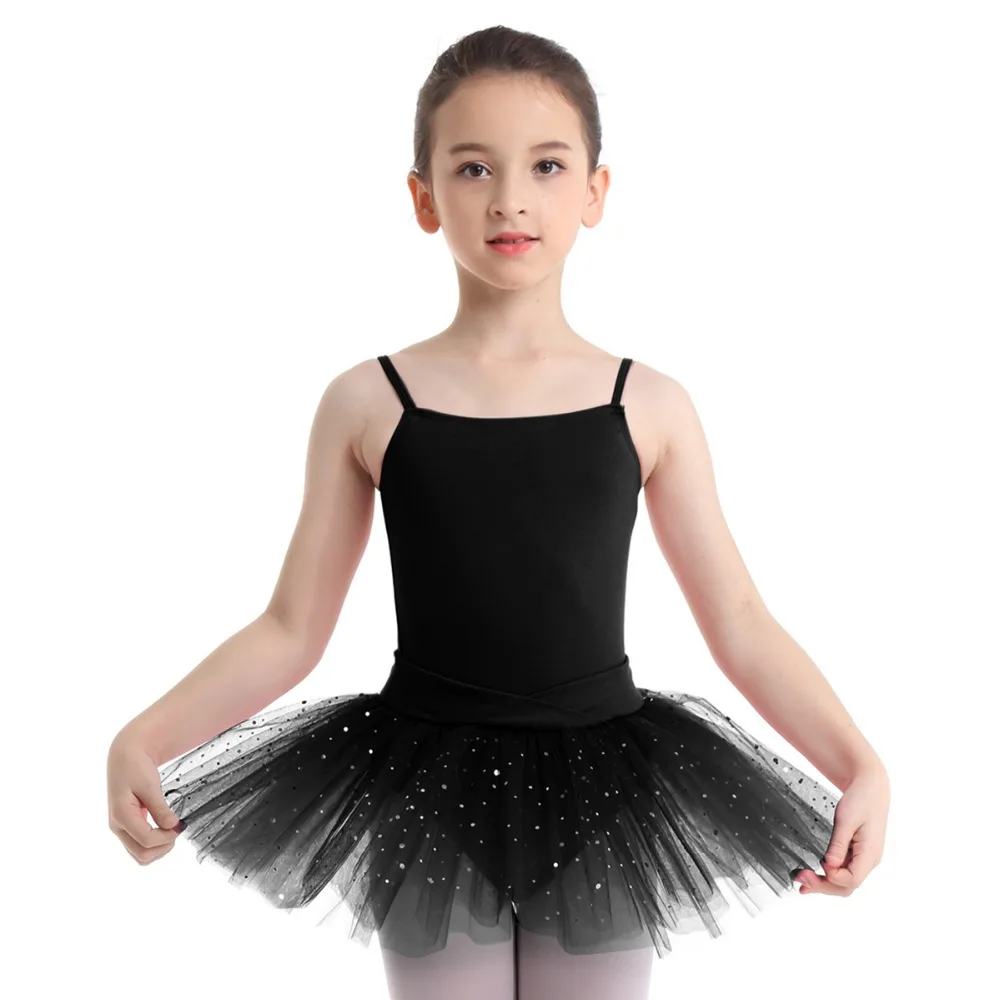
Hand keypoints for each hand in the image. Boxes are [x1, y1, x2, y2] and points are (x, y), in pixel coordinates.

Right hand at [107, 731, 184, 864]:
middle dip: (163, 847)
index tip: (180, 825)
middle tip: (177, 830)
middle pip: (141, 854)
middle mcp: (118, 826)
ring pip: (139, 854)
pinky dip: (153, 844)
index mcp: (122, 815)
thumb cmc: (135, 767)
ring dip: (158, 849)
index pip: (146, 840)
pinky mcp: (125, 827)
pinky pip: (138, 846)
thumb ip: (160, 807)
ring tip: (171, 831)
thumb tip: (172, 826)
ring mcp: (120, 828)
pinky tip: (163, 830)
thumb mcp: (149, 785)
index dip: (167, 837)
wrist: (124, 757)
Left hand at [795, 762, 887, 895]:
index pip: (851, 880)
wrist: (870, 786)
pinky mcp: (856, 853)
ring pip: (844, 881)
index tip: (818, 864)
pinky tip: (814, 875)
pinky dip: (828, 875)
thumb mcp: (847, 820)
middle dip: (823, 886)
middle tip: (800, 880)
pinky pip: (843, 870)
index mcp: (870, 854)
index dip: (832, 877)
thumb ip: (838, 844)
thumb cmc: (861, 799)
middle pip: (847, 885)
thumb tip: (829, 866)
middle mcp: (869, 860)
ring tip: (802, 882)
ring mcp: (863, 858)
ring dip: (824, 884)